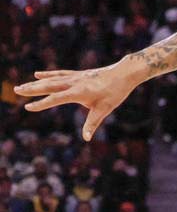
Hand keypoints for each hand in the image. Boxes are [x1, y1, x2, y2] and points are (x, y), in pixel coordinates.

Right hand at [14, 62, 138, 140]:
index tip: (28, 108)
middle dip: (32, 89)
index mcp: (79, 92)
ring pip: (52, 80)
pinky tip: (37, 74)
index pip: (56, 98)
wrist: (125, 73)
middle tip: (16, 90)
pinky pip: (60, 74)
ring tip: (20, 86)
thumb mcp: (104, 109)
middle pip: (50, 86)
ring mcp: (76, 77)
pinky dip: (48, 74)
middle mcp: (75, 83)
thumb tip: (86, 138)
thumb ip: (92, 123)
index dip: (42, 104)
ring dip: (36, 83)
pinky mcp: (79, 74)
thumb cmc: (115, 92)